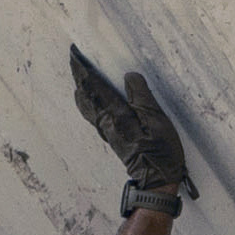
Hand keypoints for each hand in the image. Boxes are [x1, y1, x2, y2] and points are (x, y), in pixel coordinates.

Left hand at [71, 50, 192, 216]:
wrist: (155, 181)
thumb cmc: (160, 151)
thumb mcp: (157, 121)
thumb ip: (142, 97)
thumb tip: (128, 76)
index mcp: (116, 115)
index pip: (94, 87)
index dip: (83, 70)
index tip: (75, 54)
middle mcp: (106, 122)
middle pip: (86, 95)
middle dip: (79, 76)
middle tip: (74, 60)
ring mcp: (107, 131)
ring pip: (87, 105)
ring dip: (82, 88)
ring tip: (80, 75)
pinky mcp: (111, 137)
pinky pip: (93, 114)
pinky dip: (88, 101)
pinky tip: (90, 100)